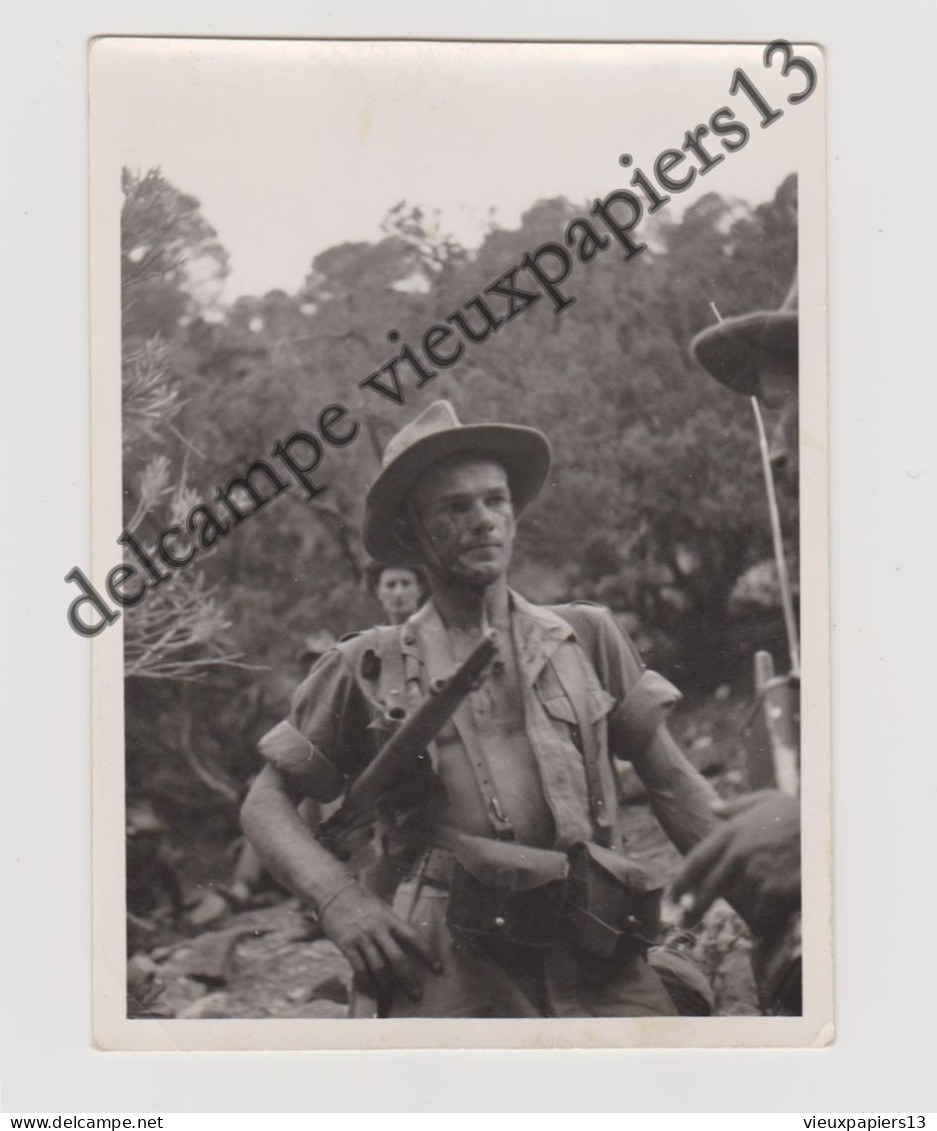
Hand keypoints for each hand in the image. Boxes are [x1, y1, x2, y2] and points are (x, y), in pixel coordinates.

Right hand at [318, 881, 441, 1001]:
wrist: (334, 892)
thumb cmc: (361, 900)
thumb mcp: (382, 908)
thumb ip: (393, 924)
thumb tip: (408, 940)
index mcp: (390, 918)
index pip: (414, 937)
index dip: (428, 954)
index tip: (438, 968)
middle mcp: (378, 929)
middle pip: (398, 957)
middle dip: (408, 978)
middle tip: (416, 994)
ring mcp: (362, 937)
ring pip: (379, 966)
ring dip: (387, 984)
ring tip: (392, 995)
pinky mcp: (347, 944)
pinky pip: (359, 968)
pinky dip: (367, 981)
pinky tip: (372, 990)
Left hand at [672, 790, 800, 934]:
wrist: (828, 826)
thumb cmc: (797, 812)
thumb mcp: (765, 799)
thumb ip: (735, 806)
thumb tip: (713, 808)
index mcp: (731, 831)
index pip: (697, 859)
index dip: (681, 880)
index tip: (672, 895)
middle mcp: (739, 852)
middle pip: (709, 887)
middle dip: (694, 907)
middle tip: (685, 922)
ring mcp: (757, 872)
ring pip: (739, 903)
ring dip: (742, 914)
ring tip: (749, 923)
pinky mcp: (776, 889)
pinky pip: (762, 915)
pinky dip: (763, 922)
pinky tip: (764, 925)